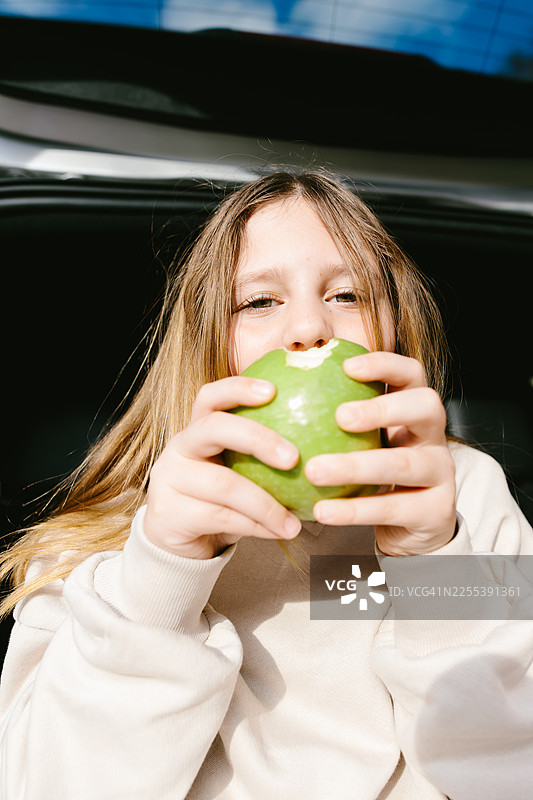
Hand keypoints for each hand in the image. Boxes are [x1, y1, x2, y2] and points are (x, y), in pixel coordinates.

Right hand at [144, 377, 300, 559]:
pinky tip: (279, 531)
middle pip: (214, 428)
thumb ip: (264, 456)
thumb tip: (327, 440)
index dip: (239, 388)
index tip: (273, 390)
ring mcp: (170, 480)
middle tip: (294, 458)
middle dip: (257, 438)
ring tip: (295, 523)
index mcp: (196, 429)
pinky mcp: (170, 514)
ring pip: (224, 484)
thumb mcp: (238, 472)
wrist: (178, 541)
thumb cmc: (220, 499)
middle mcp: (179, 448)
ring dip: (266, 504)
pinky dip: (255, 526)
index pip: (211, 396)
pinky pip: (221, 517)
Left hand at [305, 352, 456, 555]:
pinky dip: (355, 509)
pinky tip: (321, 510)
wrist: (408, 528)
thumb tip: (270, 391)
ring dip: (356, 466)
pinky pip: (393, 508)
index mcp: (415, 410)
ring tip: (314, 471)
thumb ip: (329, 418)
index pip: (411, 373)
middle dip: (382, 408)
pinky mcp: (436, 511)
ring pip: (405, 464)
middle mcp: (435, 436)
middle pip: (425, 407)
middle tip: (339, 416)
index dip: (384, 364)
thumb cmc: (370, 475)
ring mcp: (442, 473)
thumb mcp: (358, 443)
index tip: (346, 366)